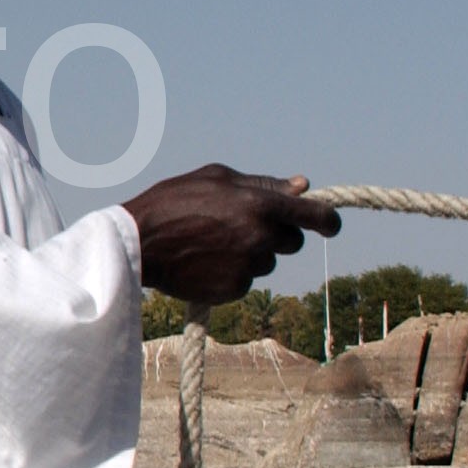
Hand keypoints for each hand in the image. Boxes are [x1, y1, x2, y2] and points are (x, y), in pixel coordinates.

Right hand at [123, 165, 340, 305]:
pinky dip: (232, 273)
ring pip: (267, 263)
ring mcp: (248, 266)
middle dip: (276, 235)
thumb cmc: (173, 201)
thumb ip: (262, 184)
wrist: (137, 243)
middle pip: (292, 242)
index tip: (330, 225)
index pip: (316, 216)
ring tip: (212, 243)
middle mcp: (260, 237)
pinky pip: (246, 281)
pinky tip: (204, 261)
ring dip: (251, 254)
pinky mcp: (233, 290)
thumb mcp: (216, 178)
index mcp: (260, 205)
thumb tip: (302, 187)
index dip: (329, 221)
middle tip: (241, 227)